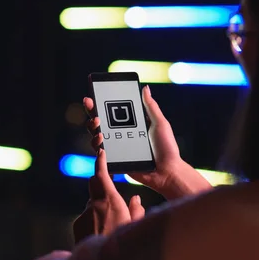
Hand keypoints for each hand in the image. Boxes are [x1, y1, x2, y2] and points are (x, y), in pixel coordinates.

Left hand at [73, 149, 144, 243]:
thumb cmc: (121, 243)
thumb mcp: (134, 226)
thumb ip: (136, 210)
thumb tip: (136, 200)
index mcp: (110, 201)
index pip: (102, 174)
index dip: (100, 161)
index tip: (100, 152)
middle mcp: (95, 205)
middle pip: (94, 184)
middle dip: (101, 183)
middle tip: (111, 192)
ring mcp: (84, 214)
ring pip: (91, 203)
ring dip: (98, 208)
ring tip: (109, 226)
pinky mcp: (77, 224)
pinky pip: (85, 216)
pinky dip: (92, 220)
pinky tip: (100, 233)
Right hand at [84, 86, 211, 199]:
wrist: (167, 171)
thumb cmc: (166, 148)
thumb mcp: (160, 124)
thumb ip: (151, 107)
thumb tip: (145, 88)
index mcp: (131, 124)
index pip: (113, 111)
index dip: (101, 103)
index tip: (93, 96)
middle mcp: (121, 134)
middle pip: (100, 122)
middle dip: (92, 113)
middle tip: (92, 107)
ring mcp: (117, 148)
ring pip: (97, 136)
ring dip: (93, 128)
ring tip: (97, 125)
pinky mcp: (115, 161)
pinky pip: (101, 153)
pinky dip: (97, 146)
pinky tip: (100, 141)